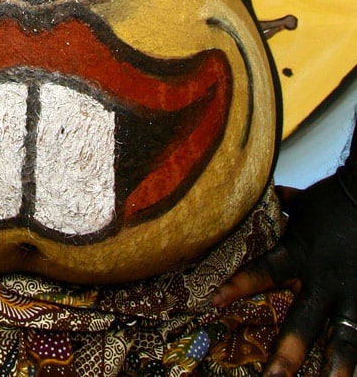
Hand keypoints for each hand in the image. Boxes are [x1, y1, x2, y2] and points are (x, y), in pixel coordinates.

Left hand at [213, 176, 356, 376]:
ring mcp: (350, 294)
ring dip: (335, 367)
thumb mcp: (300, 205)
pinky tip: (347, 374)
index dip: (240, 286)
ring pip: (345, 339)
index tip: (215, 301)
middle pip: (304, 321)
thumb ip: (274, 209)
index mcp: (299, 254)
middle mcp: (323, 280)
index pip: (265, 272)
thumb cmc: (333, 200)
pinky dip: (354, 355)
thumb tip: (249, 198)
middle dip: (288, 352)